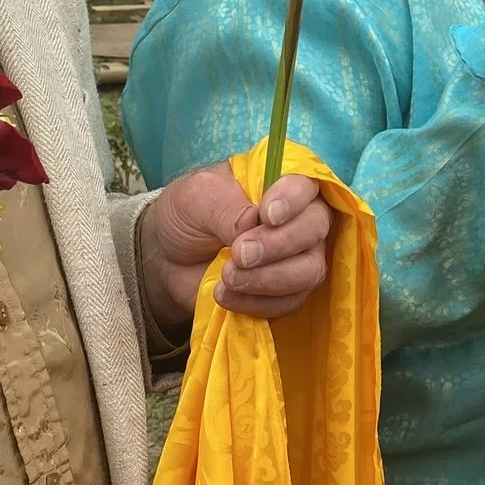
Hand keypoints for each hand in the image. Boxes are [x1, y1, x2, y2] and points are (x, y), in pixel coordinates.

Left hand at [141, 168, 334, 331]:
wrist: (168, 259)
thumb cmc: (187, 215)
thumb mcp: (195, 198)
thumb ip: (226, 208)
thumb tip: (252, 224)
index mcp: (279, 182)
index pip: (306, 183)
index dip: (293, 199)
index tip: (266, 215)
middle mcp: (298, 216)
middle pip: (316, 227)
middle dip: (280, 244)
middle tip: (239, 254)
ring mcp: (297, 256)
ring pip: (310, 270)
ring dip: (269, 279)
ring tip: (228, 277)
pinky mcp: (286, 292)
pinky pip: (290, 302)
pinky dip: (258, 302)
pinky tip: (226, 295)